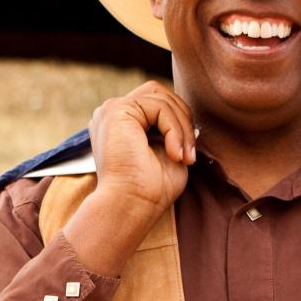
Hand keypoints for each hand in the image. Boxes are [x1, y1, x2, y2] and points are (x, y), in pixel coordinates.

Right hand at [88, 80, 197, 218]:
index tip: (188, 155)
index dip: (179, 122)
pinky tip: (174, 154)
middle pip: (159, 93)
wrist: (132, 206)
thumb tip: (189, 117)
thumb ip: (173, 130)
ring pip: (161, 99)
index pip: (156, 103)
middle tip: (189, 153)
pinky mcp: (116, 111)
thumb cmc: (150, 190)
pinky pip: (159, 107)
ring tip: (183, 156)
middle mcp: (111, 113)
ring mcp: (111, 110)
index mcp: (120, 124)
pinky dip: (174, 129)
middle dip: (182, 118)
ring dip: (181, 127)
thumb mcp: (169, 152)